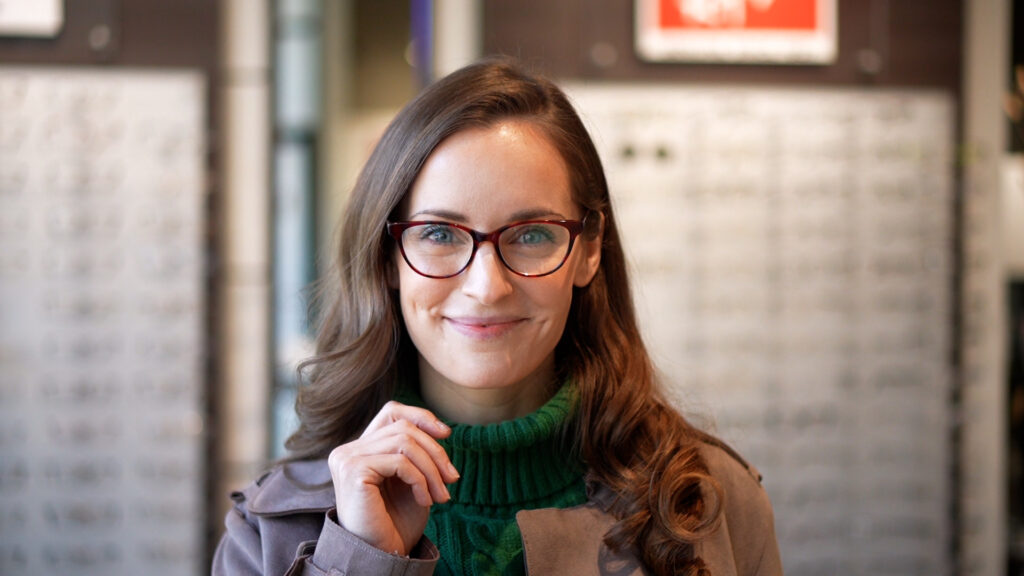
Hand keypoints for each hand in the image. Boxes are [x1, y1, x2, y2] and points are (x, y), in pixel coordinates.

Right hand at [328, 401, 459, 555]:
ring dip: (431, 470)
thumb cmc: (396, 523)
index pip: (391, 412)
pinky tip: (424, 501)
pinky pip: (400, 462)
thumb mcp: (411, 480)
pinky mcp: (353, 471)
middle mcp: (348, 450)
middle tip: (452, 479)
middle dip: (435, 452)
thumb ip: (417, 453)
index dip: (421, 416)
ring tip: (441, 495)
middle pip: (404, 428)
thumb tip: (442, 430)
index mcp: (359, 449)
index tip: (446, 434)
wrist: (381, 556)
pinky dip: (420, 480)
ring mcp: (347, 459)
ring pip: (405, 442)